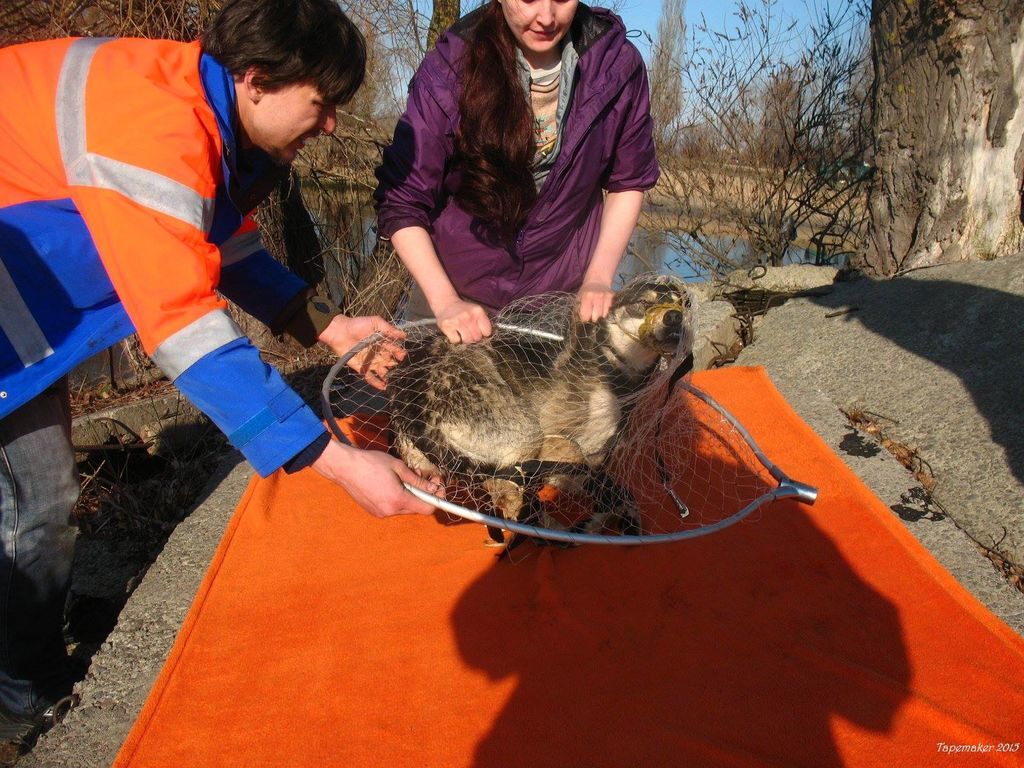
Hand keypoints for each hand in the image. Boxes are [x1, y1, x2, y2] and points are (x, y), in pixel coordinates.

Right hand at [311, 440, 443, 516]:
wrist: (344, 467)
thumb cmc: (371, 463)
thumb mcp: (398, 467)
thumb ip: (417, 480)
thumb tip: (433, 488)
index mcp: (398, 499)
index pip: (427, 508)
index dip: (437, 498)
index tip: (439, 486)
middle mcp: (390, 511)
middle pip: (417, 508)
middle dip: (423, 493)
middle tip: (423, 477)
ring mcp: (380, 513)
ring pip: (404, 507)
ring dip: (409, 495)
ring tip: (403, 478)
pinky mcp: (373, 511)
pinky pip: (392, 507)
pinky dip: (397, 497)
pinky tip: (391, 484)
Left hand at [318, 315, 405, 389]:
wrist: (340, 331)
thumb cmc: (357, 324)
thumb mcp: (375, 322)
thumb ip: (389, 329)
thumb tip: (405, 335)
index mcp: (382, 343)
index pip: (393, 350)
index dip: (398, 353)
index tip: (402, 356)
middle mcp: (377, 353)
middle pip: (389, 361)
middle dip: (394, 365)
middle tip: (396, 366)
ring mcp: (370, 362)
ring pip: (381, 370)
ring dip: (387, 375)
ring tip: (393, 380)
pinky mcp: (361, 368)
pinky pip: (370, 377)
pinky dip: (376, 383)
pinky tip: (383, 387)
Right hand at [434, 299, 491, 343]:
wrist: (446, 304)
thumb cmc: (463, 311)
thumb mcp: (476, 312)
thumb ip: (483, 322)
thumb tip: (487, 338)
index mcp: (478, 311)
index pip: (487, 332)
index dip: (483, 334)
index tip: (479, 332)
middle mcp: (468, 315)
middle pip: (477, 338)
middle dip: (474, 338)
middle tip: (469, 332)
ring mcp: (457, 321)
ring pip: (467, 340)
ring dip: (465, 339)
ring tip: (462, 333)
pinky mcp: (447, 326)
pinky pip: (456, 341)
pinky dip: (455, 340)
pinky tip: (454, 332)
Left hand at [578, 282, 614, 321]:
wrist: (598, 278)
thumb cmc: (586, 290)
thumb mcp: (579, 297)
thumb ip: (579, 308)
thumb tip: (580, 321)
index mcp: (587, 297)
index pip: (586, 315)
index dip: (584, 319)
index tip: (584, 319)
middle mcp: (597, 297)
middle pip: (596, 317)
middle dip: (592, 319)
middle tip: (590, 316)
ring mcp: (606, 297)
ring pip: (603, 315)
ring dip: (599, 316)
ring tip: (596, 312)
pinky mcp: (612, 297)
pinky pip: (609, 310)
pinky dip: (605, 311)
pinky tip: (602, 307)